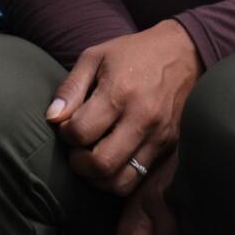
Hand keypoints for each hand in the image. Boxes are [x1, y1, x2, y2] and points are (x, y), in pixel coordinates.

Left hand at [45, 19, 200, 194]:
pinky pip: (143, 181)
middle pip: (101, 165)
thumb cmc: (133, 53)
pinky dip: (123, 182)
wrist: (182, 53)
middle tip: (77, 151)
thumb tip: (52, 118)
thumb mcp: (95, 57)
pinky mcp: (169, 148)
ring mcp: (158, 137)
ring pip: (122, 182)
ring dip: (100, 180)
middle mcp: (141, 119)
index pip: (80, 132)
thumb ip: (71, 88)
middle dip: (79, 164)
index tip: (68, 127)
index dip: (66, 134)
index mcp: (119, 92)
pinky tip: (115, 164)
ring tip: (94, 160)